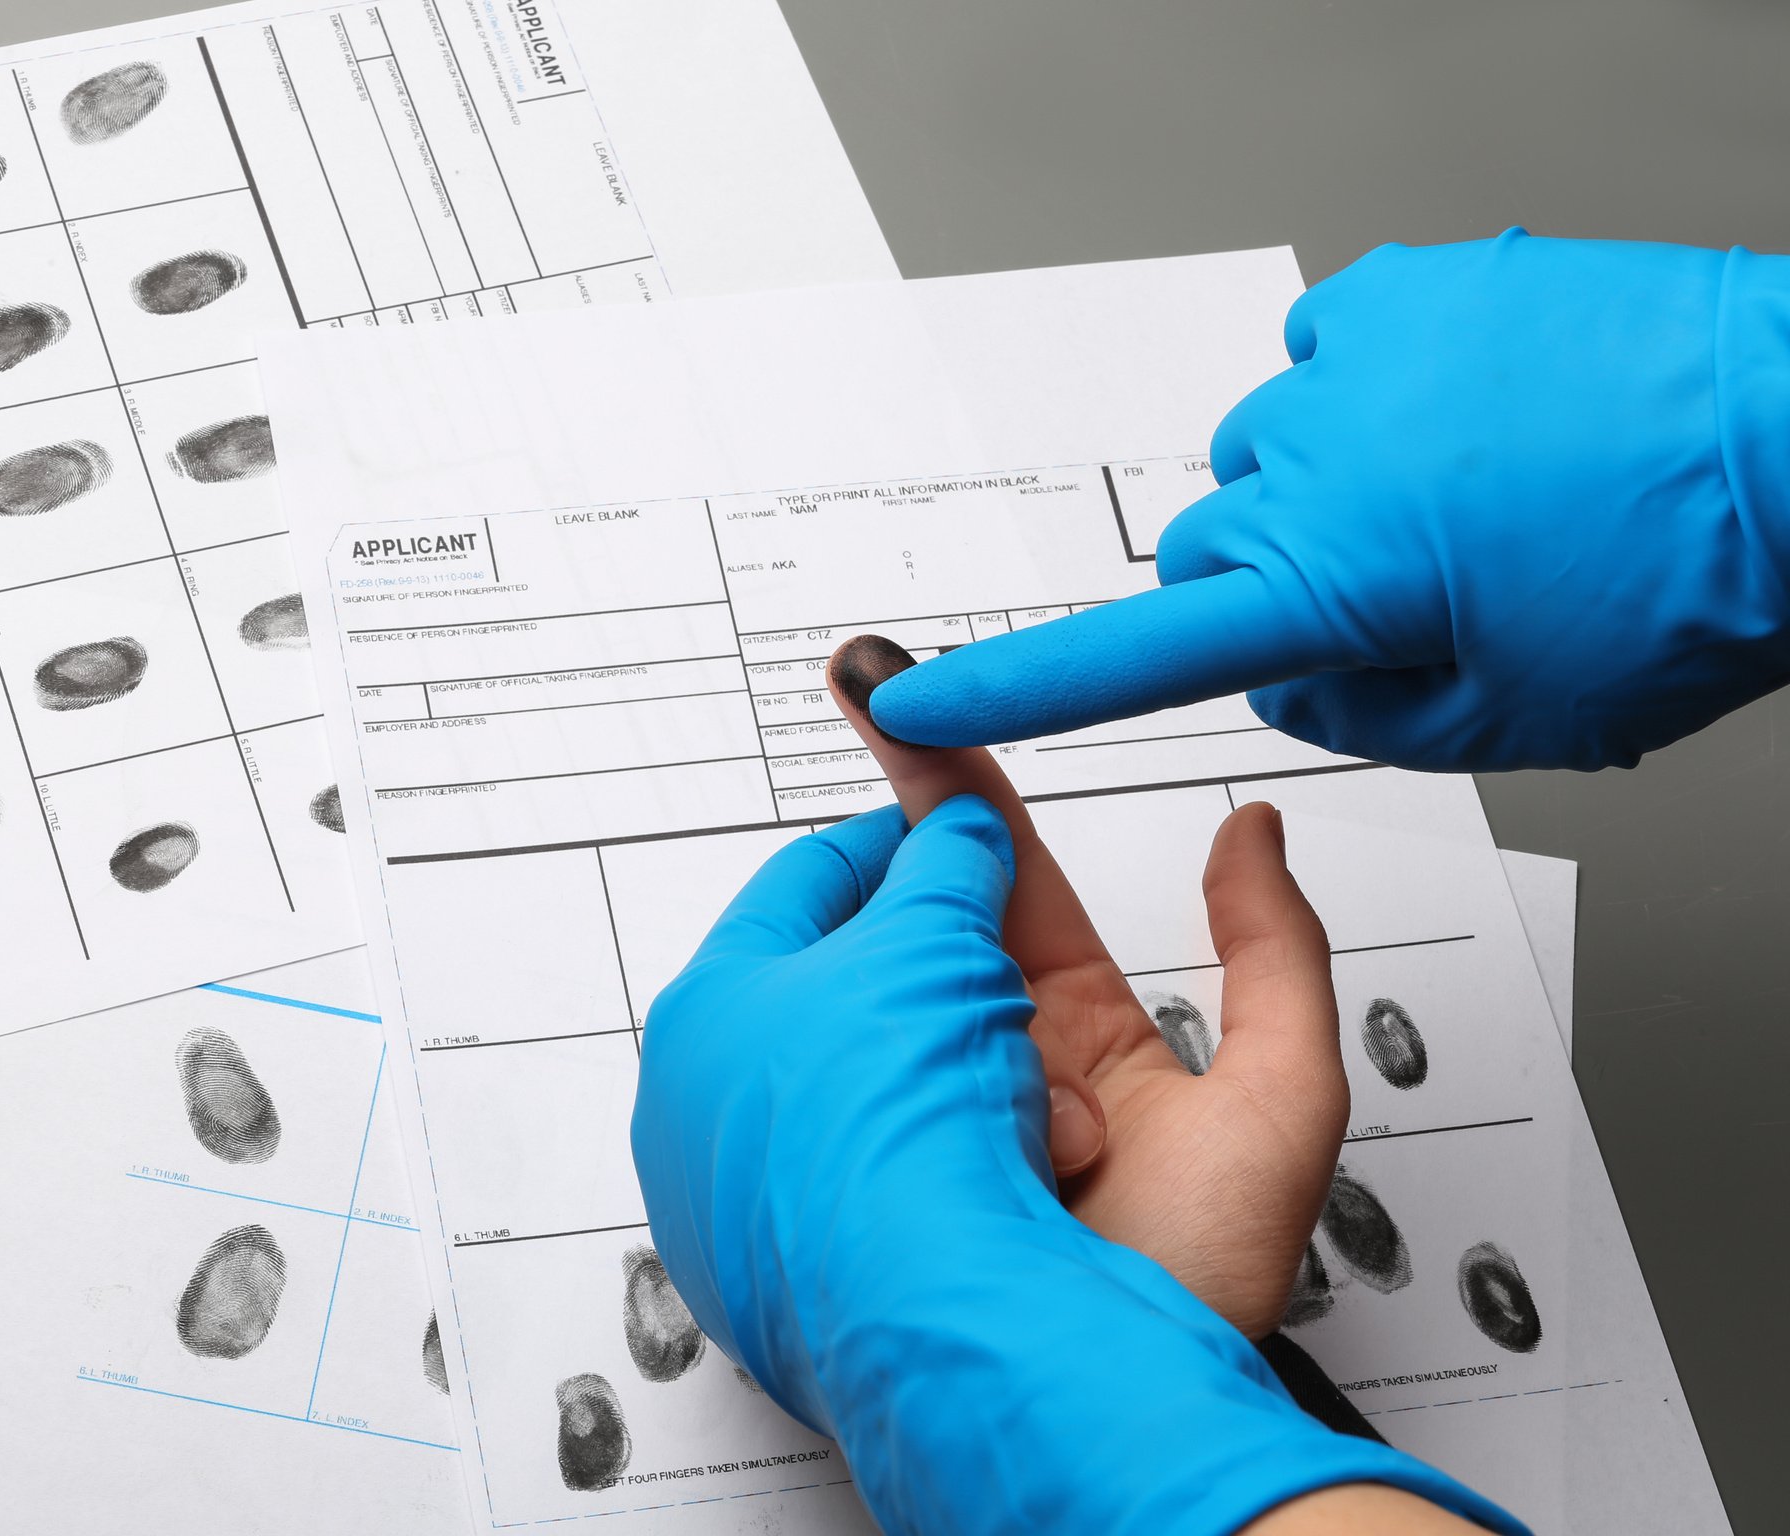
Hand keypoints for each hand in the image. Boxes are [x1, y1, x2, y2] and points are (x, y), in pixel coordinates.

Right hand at [829, 636, 1343, 1337]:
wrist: (1113, 1409)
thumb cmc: (1198, 1281)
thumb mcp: (1282, 1099)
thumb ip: (1275, 955)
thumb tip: (1258, 834)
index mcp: (1091, 1034)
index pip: (1011, 880)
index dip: (961, 792)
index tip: (912, 708)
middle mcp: (998, 1065)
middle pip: (933, 920)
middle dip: (903, 841)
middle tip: (865, 718)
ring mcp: (929, 1107)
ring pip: (893, 997)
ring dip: (908, 975)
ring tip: (957, 997)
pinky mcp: (874, 1157)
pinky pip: (860, 1078)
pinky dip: (881, 1060)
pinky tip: (922, 1071)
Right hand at [865, 231, 1789, 770]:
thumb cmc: (1695, 579)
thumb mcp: (1511, 715)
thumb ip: (1356, 715)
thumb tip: (1291, 673)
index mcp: (1322, 581)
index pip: (1121, 654)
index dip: (1002, 686)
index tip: (909, 695)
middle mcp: (1310, 458)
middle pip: (1214, 547)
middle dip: (1282, 584)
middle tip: (1406, 600)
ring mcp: (1351, 361)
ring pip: (1274, 454)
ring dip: (1335, 487)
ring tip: (1468, 501)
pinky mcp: (1401, 289)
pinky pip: (1328, 357)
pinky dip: (1369, 399)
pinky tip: (1462, 423)